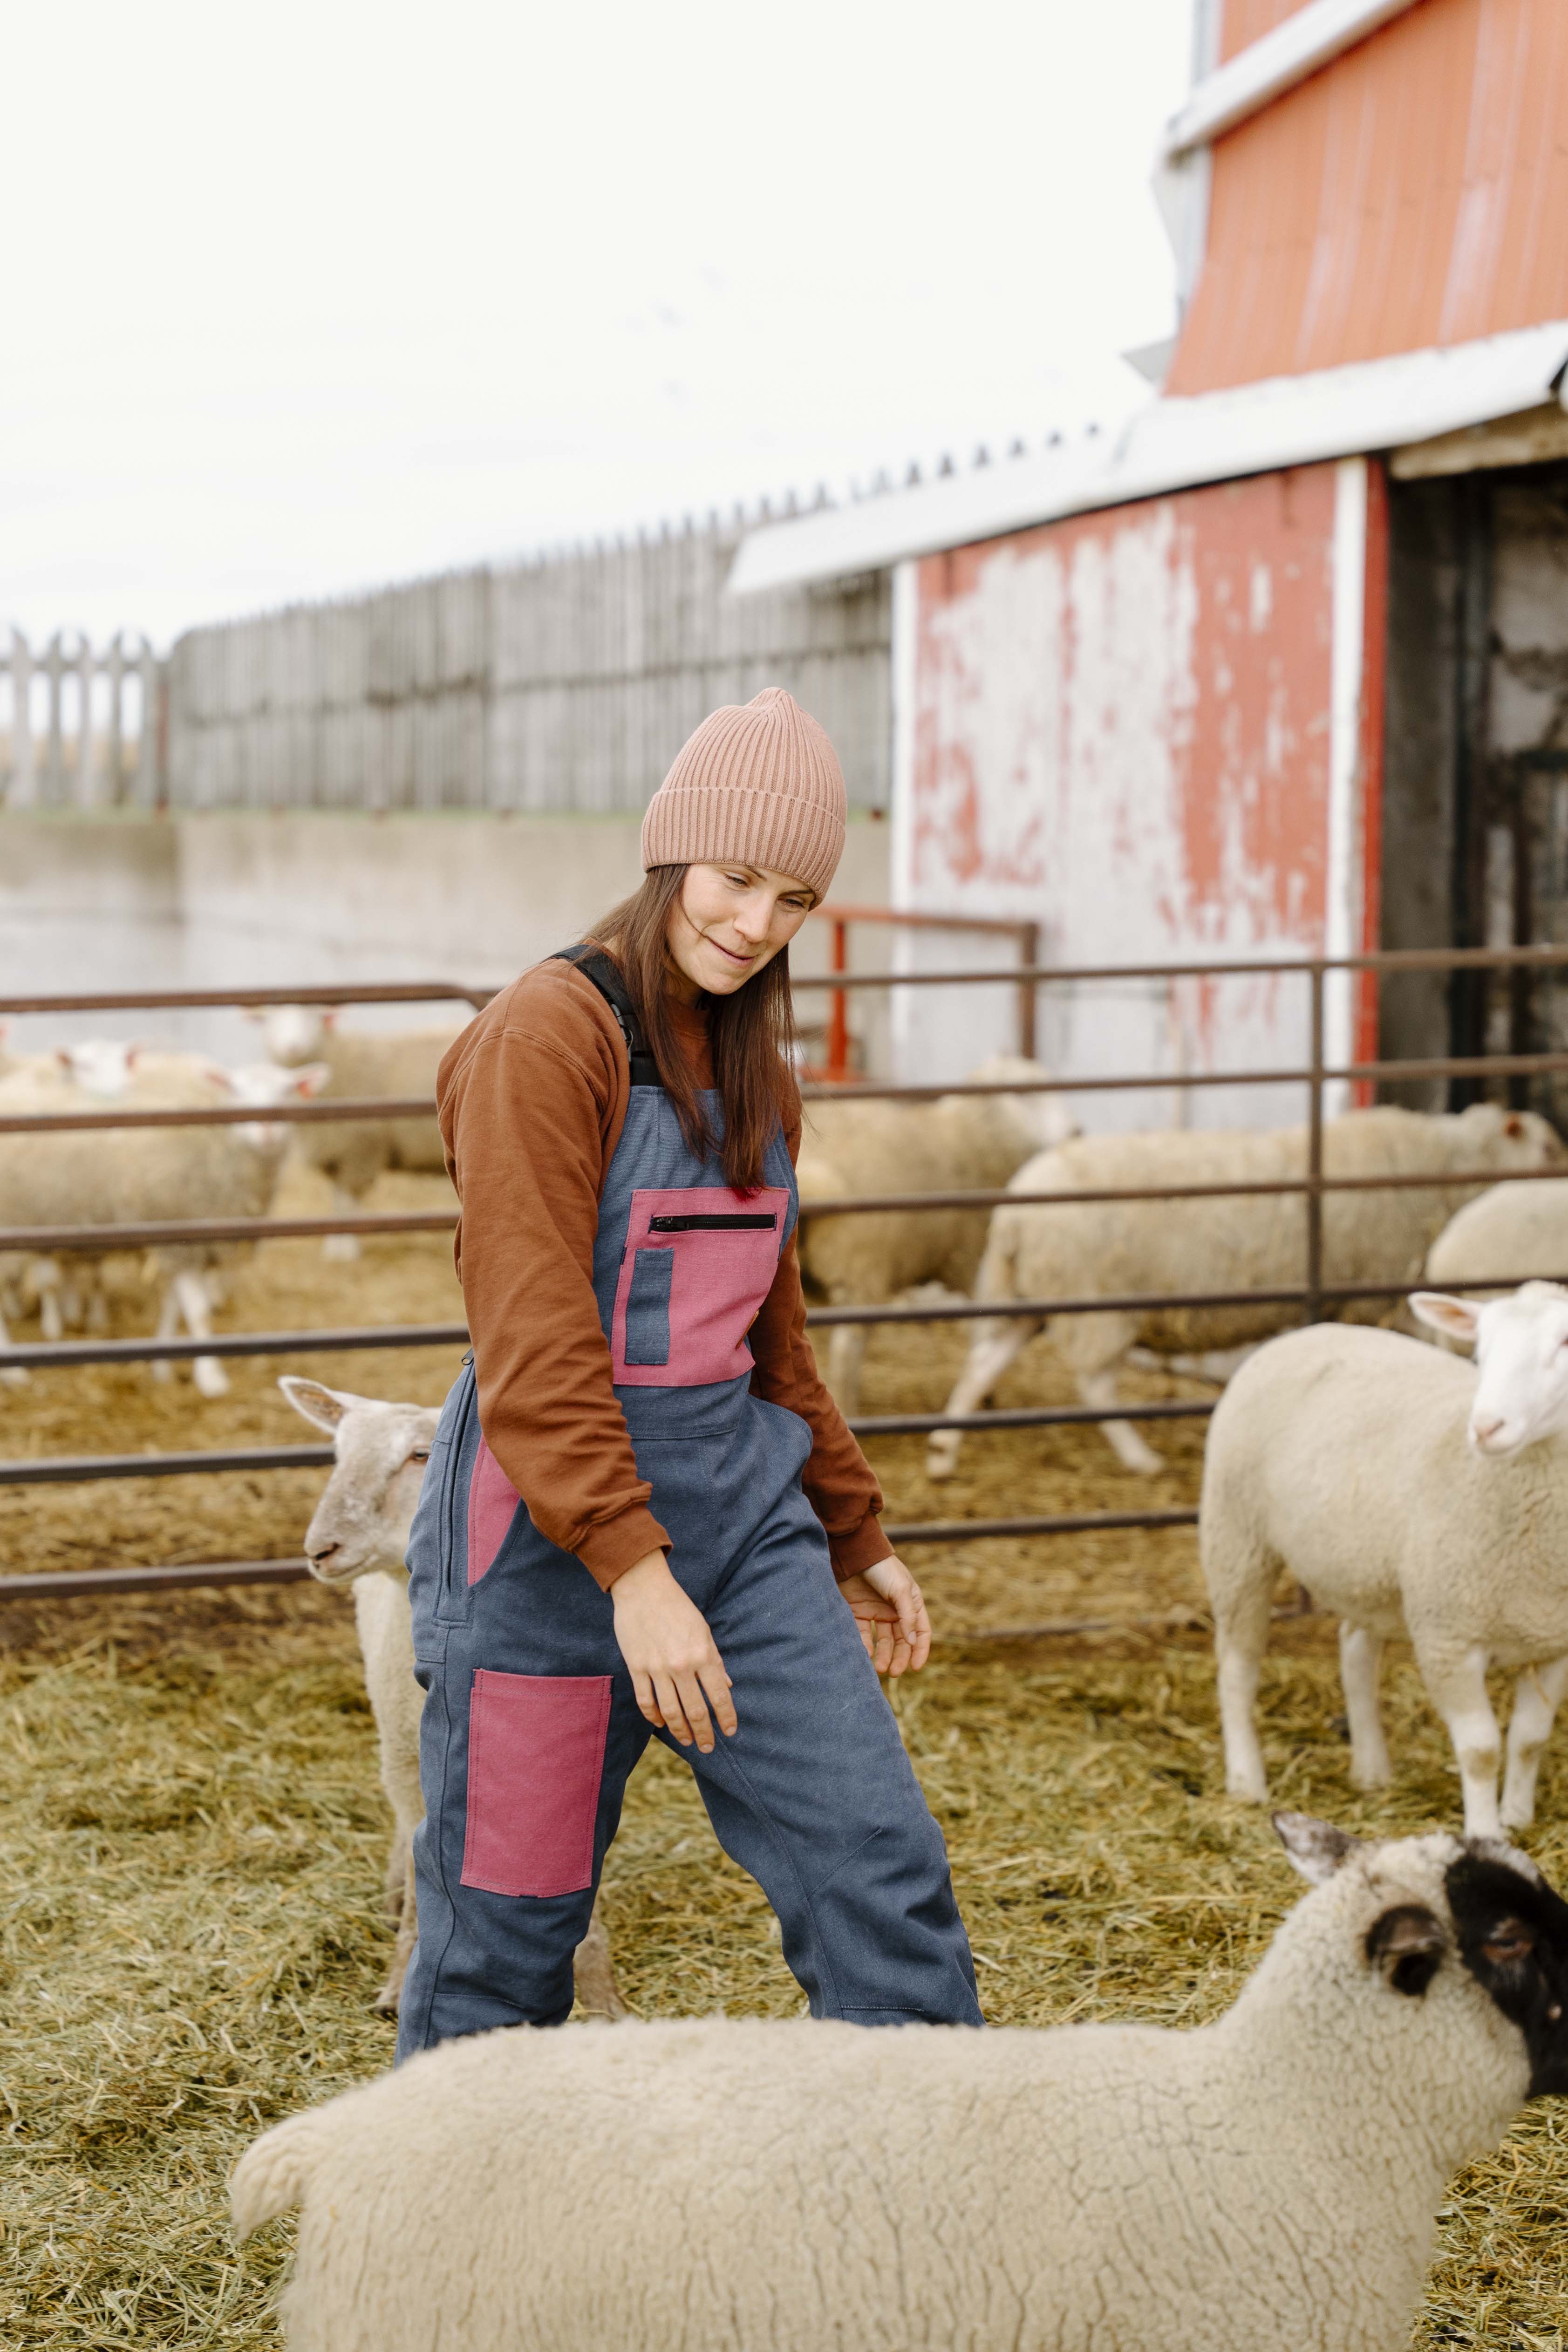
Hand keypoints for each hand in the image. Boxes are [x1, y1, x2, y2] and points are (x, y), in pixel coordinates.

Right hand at [610, 1551, 736, 1752]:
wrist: (643, 1588)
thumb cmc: (678, 1607)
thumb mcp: (704, 1630)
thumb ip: (715, 1660)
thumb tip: (728, 1686)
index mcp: (702, 1654)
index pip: (719, 1696)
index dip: (726, 1718)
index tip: (729, 1732)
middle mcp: (681, 1665)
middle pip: (695, 1710)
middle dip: (704, 1733)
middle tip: (707, 1747)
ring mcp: (657, 1668)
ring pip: (670, 1711)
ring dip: (680, 1731)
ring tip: (688, 1741)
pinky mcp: (636, 1667)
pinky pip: (646, 1700)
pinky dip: (654, 1716)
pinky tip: (661, 1723)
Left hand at [838, 1556, 930, 1676]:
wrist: (853, 1553)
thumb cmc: (882, 1568)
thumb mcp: (901, 1590)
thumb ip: (908, 1616)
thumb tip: (913, 1642)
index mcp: (912, 1603)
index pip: (921, 1632)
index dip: (920, 1650)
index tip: (915, 1667)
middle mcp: (895, 1610)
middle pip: (901, 1641)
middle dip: (899, 1658)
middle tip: (893, 1672)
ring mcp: (876, 1612)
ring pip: (882, 1641)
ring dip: (882, 1655)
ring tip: (878, 1668)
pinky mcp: (857, 1612)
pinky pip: (863, 1634)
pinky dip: (865, 1645)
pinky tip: (865, 1655)